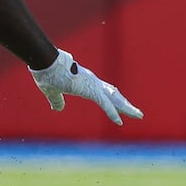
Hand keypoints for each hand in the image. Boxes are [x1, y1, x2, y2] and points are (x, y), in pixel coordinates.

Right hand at [29, 49, 143, 124]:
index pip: (103, 92)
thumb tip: (58, 108)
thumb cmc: (48, 74)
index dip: (112, 101)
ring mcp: (93, 85)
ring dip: (127, 108)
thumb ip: (57, 100)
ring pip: (115, 99)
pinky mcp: (90, 90)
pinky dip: (113, 113)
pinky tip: (119, 122)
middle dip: (125, 104)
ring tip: (139, 115)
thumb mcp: (52, 91)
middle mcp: (93, 82)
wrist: (46, 63)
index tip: (120, 107)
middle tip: (137, 113)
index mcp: (85, 81)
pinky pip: (105, 104)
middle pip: (114, 95)